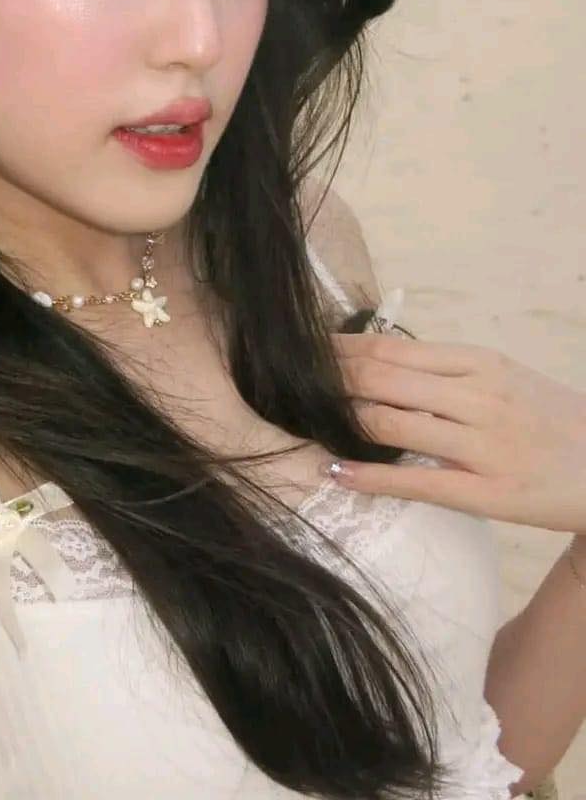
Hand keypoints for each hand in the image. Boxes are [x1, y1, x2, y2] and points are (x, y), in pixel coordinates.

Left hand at [327, 330, 585, 535]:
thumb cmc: (550, 418)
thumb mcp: (505, 375)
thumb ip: (448, 369)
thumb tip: (378, 360)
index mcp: (479, 362)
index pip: (392, 349)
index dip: (341, 350)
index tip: (305, 351)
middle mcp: (478, 397)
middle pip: (382, 380)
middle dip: (329, 380)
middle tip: (289, 382)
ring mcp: (482, 445)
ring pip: (392, 424)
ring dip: (341, 420)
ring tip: (304, 420)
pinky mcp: (485, 491)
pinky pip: (415, 480)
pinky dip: (369, 475)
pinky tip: (336, 471)